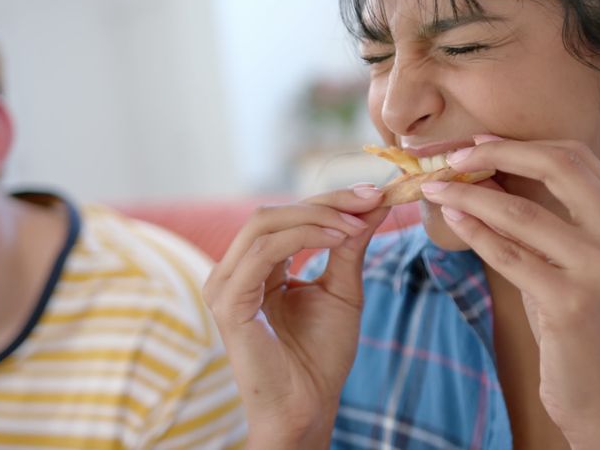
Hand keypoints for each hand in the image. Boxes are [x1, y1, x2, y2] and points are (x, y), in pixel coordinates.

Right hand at [203, 185, 388, 447]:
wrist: (308, 405)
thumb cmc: (321, 356)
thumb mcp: (342, 288)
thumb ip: (349, 245)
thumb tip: (373, 202)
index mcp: (254, 268)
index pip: (287, 218)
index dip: (330, 200)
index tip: (374, 193)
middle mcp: (233, 272)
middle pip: (272, 212)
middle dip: (325, 202)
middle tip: (369, 198)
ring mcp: (225, 286)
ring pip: (265, 223)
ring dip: (317, 216)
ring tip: (356, 224)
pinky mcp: (228, 302)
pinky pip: (264, 252)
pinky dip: (304, 237)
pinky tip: (339, 239)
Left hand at [421, 136, 599, 448]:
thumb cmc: (579, 325)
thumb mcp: (571, 262)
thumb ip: (544, 216)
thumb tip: (484, 166)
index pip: (578, 158)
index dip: (521, 144)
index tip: (477, 143)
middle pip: (559, 166)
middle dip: (496, 154)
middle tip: (452, 158)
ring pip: (522, 212)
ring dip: (469, 194)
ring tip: (434, 187)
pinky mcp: (573, 305)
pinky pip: (508, 254)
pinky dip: (473, 231)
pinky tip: (451, 219)